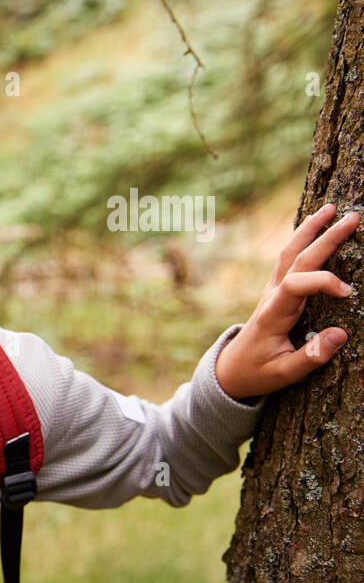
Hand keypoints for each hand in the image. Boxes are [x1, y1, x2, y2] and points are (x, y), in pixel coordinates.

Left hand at [215, 203, 358, 400]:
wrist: (230, 370)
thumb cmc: (258, 373)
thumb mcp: (284, 374)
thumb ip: (311, 357)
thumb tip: (341, 335)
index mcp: (273, 314)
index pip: (297, 285)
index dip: (323, 282)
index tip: (348, 293)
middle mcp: (271, 297)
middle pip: (297, 260)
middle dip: (325, 237)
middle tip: (352, 217)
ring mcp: (272, 291)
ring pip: (290, 254)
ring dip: (310, 230)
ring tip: (331, 208)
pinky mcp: (276, 291)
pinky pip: (289, 260)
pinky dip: (303, 241)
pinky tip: (315, 226)